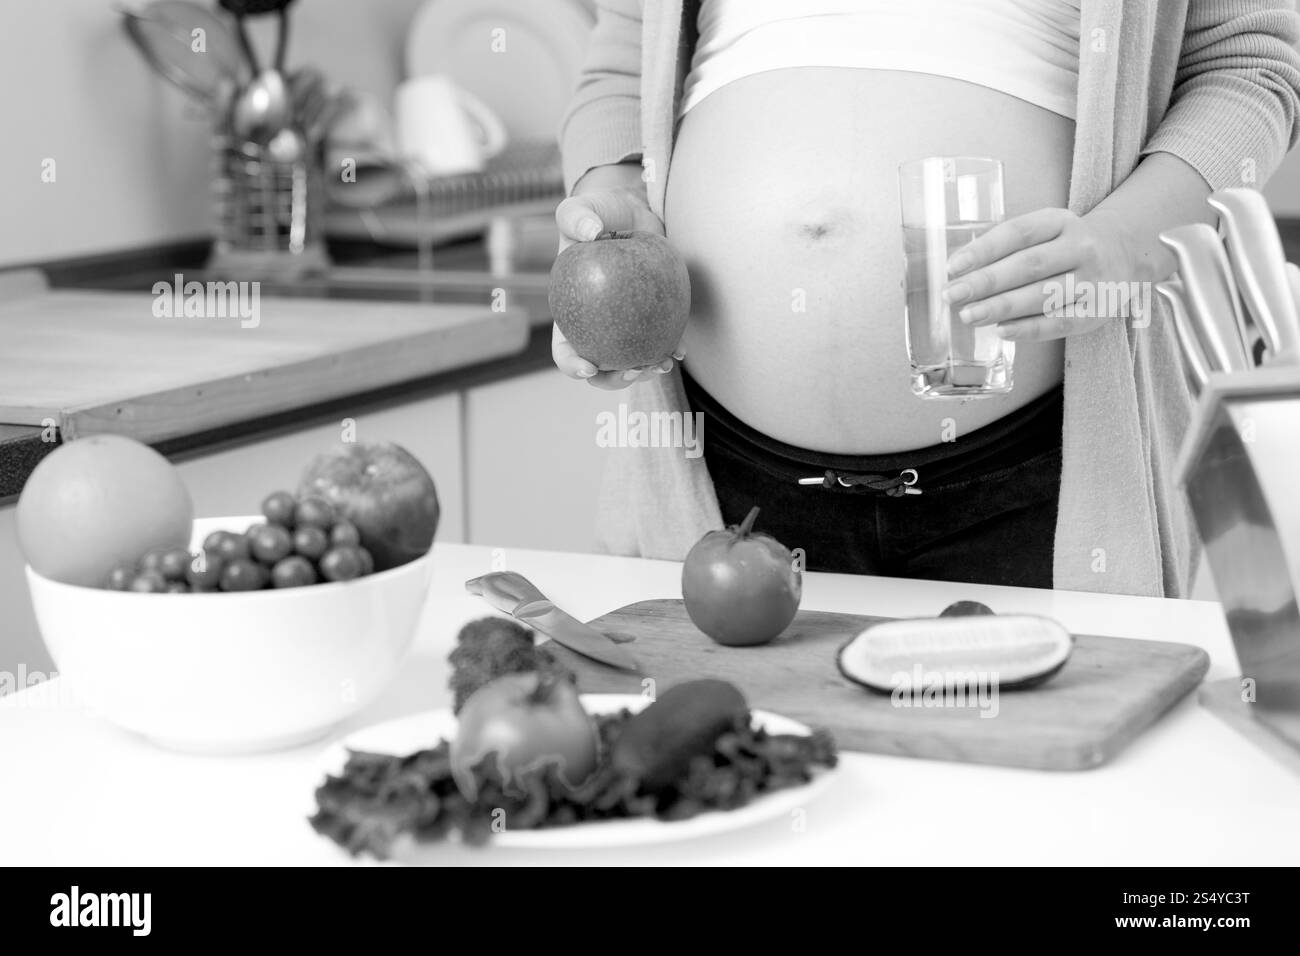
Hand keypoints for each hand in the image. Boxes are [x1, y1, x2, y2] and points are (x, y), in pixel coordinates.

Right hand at [552, 183, 684, 389]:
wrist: (632, 211)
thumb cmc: (600, 212)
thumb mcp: (581, 208)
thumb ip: (577, 217)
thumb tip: (590, 233)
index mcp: (571, 314)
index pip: (565, 349)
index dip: (572, 365)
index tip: (589, 367)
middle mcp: (596, 327)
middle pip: (600, 369)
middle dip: (615, 379)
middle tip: (633, 370)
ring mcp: (625, 326)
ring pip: (632, 362)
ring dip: (646, 371)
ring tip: (663, 364)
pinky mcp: (652, 318)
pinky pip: (660, 340)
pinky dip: (669, 348)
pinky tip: (680, 350)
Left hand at [942, 207, 1141, 341]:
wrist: (1127, 252)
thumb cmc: (1067, 245)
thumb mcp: (1046, 230)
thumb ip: (1009, 246)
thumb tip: (962, 273)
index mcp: (1061, 222)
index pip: (1018, 233)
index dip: (983, 250)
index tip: (952, 267)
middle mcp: (1080, 247)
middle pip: (1028, 265)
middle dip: (985, 282)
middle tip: (952, 295)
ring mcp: (1092, 280)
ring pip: (1042, 295)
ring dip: (1001, 307)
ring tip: (968, 315)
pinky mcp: (1097, 311)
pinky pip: (1059, 323)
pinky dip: (1028, 329)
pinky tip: (1001, 331)